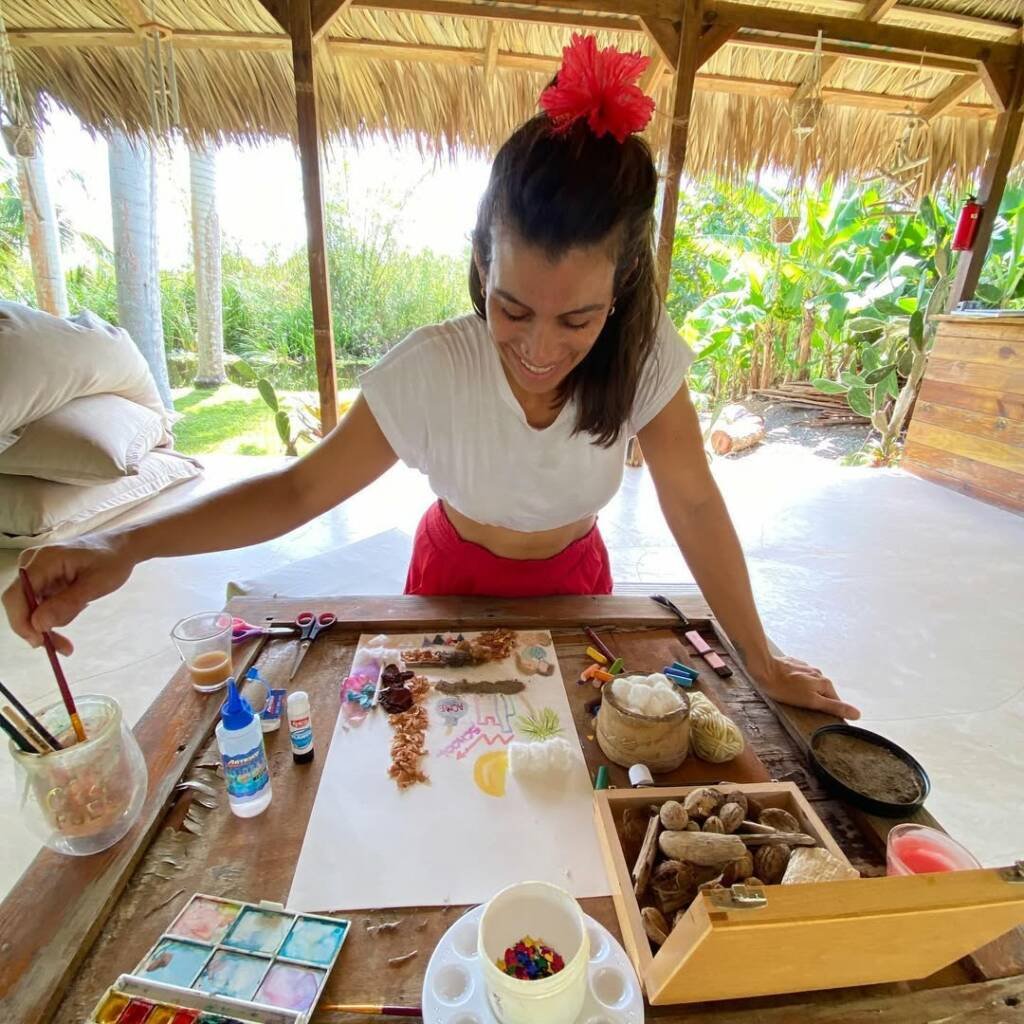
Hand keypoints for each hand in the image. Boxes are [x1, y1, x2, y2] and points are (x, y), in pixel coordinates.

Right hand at [2, 534, 135, 654]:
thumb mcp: (95, 584)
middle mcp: (31, 564)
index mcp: (43, 560)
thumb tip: (38, 625)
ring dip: (52, 622)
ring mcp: (35, 572)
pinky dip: (56, 614)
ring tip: (81, 612)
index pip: (15, 596)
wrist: (121, 547)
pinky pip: (41, 604)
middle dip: (40, 629)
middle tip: (65, 648)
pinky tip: (78, 605)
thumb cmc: (112, 561)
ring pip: (31, 608)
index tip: (40, 642)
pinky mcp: (42, 580)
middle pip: (21, 605)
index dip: (21, 622)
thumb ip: (67, 604)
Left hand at [750, 653, 860, 719]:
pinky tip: (787, 688)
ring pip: (811, 684)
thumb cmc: (785, 688)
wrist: (763, 668)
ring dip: (807, 692)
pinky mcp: (792, 664)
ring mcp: (805, 667)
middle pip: (823, 692)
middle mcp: (818, 672)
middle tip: (805, 710)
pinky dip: (797, 684)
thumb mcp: (811, 701)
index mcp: (824, 682)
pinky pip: (799, 677)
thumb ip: (833, 707)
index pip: (835, 701)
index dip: (830, 711)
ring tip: (794, 699)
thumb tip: (857, 714)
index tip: (820, 718)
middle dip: (817, 701)